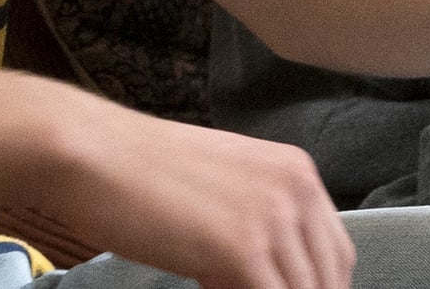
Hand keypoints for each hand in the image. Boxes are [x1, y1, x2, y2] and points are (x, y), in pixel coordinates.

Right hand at [29, 98, 353, 288]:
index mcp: (296, 171)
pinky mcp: (244, 250)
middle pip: (329, 276)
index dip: (319, 286)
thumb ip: (256, 223)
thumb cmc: (140, 171)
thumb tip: (264, 273)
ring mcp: (274, 219)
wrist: (94, 154)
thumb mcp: (222, 187)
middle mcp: (297, 189)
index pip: (335, 251)